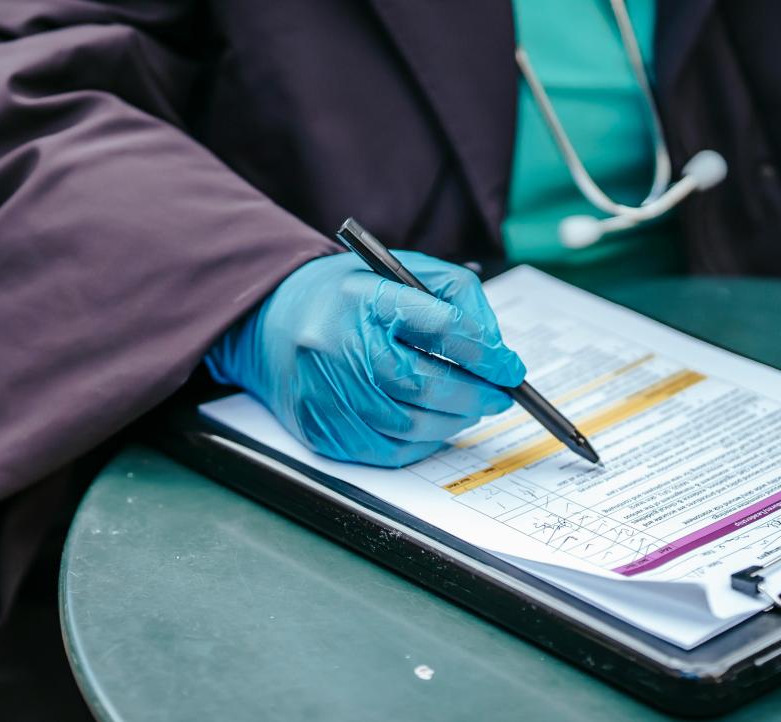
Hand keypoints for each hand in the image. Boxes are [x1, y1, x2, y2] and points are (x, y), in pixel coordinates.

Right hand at [206, 251, 525, 466]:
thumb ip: (456, 297)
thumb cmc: (346, 299)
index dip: (484, 352)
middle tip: (499, 396)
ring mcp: (325, 393)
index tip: (510, 368)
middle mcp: (338, 346)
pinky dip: (421, 442)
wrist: (271, 323)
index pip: (438, 325)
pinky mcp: (321, 429)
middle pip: (424, 383)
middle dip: (474, 394)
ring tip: (468, 408)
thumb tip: (494, 349)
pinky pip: (386, 450)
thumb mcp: (400, 273)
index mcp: (363, 297)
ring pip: (410, 425)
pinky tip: (431, 424)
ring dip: (452, 421)